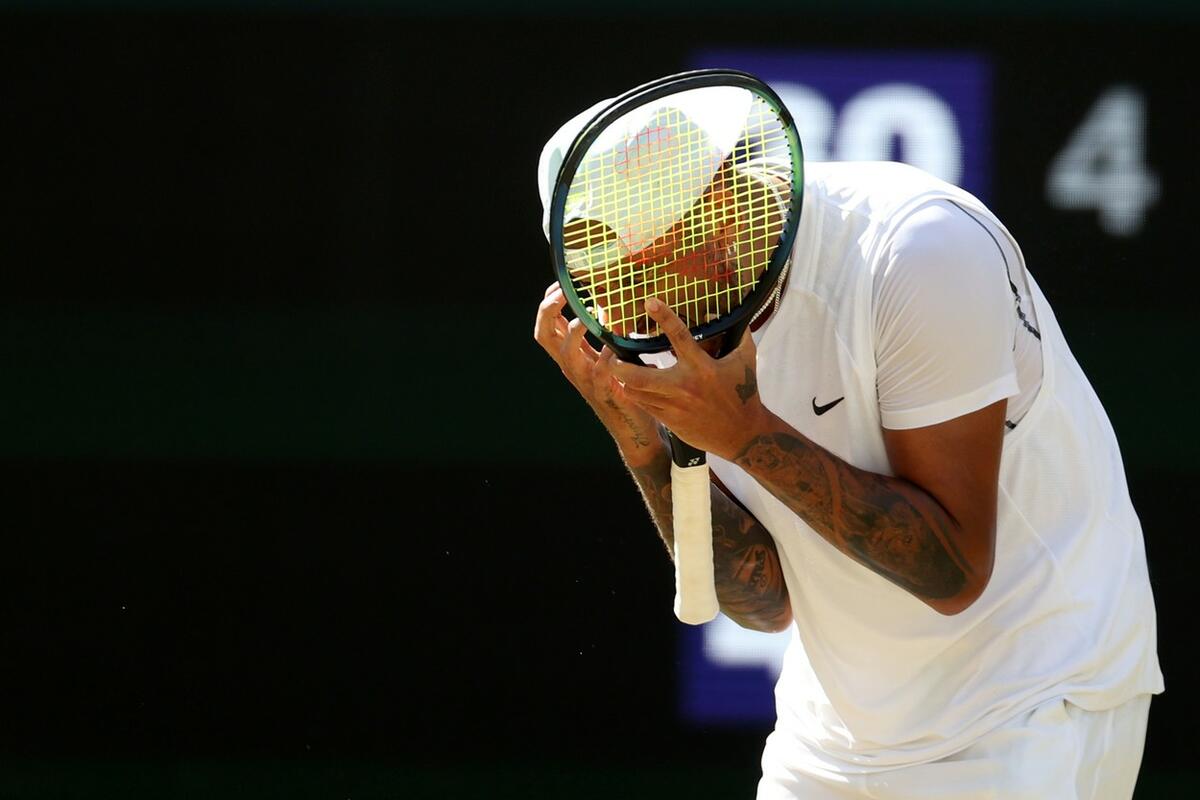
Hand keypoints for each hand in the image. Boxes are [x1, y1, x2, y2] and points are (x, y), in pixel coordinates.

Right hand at [533, 282, 660, 457]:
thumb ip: (603, 332)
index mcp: (571, 355)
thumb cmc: (623, 386)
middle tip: (562, 292)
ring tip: (585, 318)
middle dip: (548, 311)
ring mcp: (585, 381)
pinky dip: (604, 358)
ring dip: (573, 333)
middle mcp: (572, 366)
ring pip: (565, 355)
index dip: (547, 303)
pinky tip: (612, 347)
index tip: (560, 284)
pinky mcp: (605, 393)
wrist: (634, 428)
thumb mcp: (607, 355)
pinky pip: (599, 374)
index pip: (546, 325)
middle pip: (543, 336)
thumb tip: (607, 301)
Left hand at [608, 297, 772, 460]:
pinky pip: (643, 405)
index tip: (649, 302)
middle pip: (639, 376)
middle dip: (618, 366)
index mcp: (702, 367)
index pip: (680, 336)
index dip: (664, 317)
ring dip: (625, 379)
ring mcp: (674, 406)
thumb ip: (740, 336)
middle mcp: (684, 386)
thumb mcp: (747, 361)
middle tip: (609, 355)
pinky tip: (635, 386)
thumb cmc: (745, 394)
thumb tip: (737, 316)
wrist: (742, 434)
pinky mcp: (670, 421)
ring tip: (621, 369)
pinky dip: (636, 394)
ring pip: (635, 392)